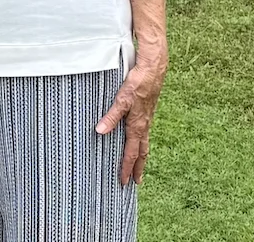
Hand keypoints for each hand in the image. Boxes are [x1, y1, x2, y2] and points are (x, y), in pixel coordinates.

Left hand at [95, 59, 166, 184]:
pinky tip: (138, 140)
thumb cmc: (138, 84)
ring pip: (144, 143)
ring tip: (138, 167)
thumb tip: (100, 132)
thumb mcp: (121, 100)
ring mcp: (147, 119)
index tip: (124, 181)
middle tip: (135, 182)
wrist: (153, 71)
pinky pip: (145, 133)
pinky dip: (142, 143)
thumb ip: (111, 116)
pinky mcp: (146, 112)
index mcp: (137, 126)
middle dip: (138, 168)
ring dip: (141, 157)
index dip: (126, 167)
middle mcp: (144, 126)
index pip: (131, 152)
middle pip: (142, 152)